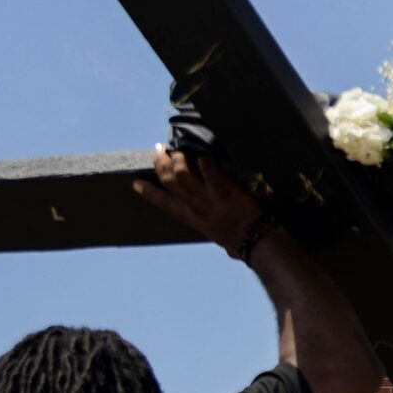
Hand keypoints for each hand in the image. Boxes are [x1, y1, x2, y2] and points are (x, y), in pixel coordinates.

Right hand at [133, 145, 266, 252]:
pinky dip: (204, 159)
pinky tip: (202, 151)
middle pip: (170, 182)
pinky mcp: (224, 190)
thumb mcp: (219, 238)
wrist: (256, 242)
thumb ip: (213, 229)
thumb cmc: (240, 243)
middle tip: (158, 150)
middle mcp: (195, 207)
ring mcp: (208, 198)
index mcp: (191, 219)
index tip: (136, 183)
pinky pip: (209, 170)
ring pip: (183, 174)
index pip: (164, 204)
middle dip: (160, 164)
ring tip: (178, 149)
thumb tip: (221, 238)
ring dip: (178, 158)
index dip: (149, 192)